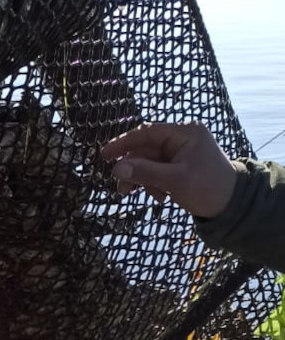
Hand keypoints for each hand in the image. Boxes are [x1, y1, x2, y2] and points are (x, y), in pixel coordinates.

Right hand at [100, 122, 238, 218]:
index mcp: (185, 133)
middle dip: (132, 169)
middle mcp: (182, 139)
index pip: (147, 133)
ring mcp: (180, 152)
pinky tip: (159, 196)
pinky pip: (156, 170)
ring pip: (148, 161)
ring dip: (141, 178)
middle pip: (145, 149)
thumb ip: (145, 173)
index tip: (104, 156)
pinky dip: (152, 182)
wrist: (234, 207)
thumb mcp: (175, 181)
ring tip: (135, 194)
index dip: (123, 143)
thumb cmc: (208, 189)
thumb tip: (116, 169)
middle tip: (121, 188)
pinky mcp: (179, 165)